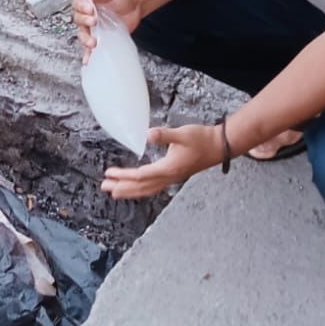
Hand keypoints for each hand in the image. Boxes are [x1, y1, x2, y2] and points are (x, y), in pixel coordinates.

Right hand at [71, 0, 141, 62]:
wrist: (135, 3)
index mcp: (86, 0)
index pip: (77, 4)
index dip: (81, 7)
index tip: (90, 9)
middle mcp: (87, 14)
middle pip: (78, 20)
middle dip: (84, 22)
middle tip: (94, 22)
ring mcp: (92, 27)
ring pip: (82, 34)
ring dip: (85, 39)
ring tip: (92, 42)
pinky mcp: (99, 37)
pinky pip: (90, 47)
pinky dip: (88, 54)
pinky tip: (88, 59)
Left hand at [101, 123, 223, 199]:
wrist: (220, 145)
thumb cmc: (202, 139)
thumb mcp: (182, 134)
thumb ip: (164, 135)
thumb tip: (148, 134)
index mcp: (168, 169)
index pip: (140, 176)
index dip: (123, 176)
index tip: (109, 174)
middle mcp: (169, 177)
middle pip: (141, 187)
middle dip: (122, 188)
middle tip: (104, 188)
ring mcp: (172, 178)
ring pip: (147, 189)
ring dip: (130, 190)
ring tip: (114, 192)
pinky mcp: (174, 175)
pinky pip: (153, 187)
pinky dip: (141, 189)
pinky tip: (135, 187)